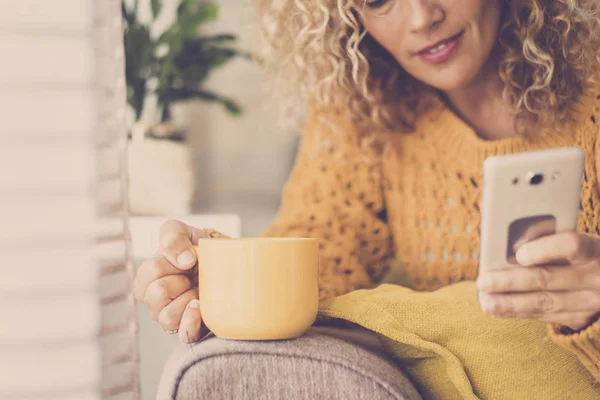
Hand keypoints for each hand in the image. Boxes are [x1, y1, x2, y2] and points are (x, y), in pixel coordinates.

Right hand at [133, 220, 208, 342]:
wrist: (222, 263)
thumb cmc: (195, 249)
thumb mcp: (182, 232)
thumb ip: (173, 236)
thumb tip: (185, 260)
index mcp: (147, 280)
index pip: (151, 271)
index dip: (172, 263)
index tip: (187, 259)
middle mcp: (154, 303)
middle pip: (156, 295)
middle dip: (180, 280)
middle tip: (191, 275)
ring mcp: (171, 319)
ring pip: (167, 317)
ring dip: (188, 299)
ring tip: (199, 290)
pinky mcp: (191, 330)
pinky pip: (184, 336)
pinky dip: (191, 322)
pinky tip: (200, 307)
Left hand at [477, 231, 599, 330]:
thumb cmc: (583, 254)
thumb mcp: (575, 239)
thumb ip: (547, 235)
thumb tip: (512, 244)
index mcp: (594, 250)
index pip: (571, 245)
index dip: (544, 249)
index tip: (519, 254)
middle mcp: (595, 278)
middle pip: (547, 279)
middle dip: (510, 281)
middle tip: (483, 281)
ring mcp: (588, 302)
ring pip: (543, 303)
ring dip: (509, 303)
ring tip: (485, 300)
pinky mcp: (579, 318)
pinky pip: (544, 316)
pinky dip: (517, 312)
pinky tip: (496, 309)